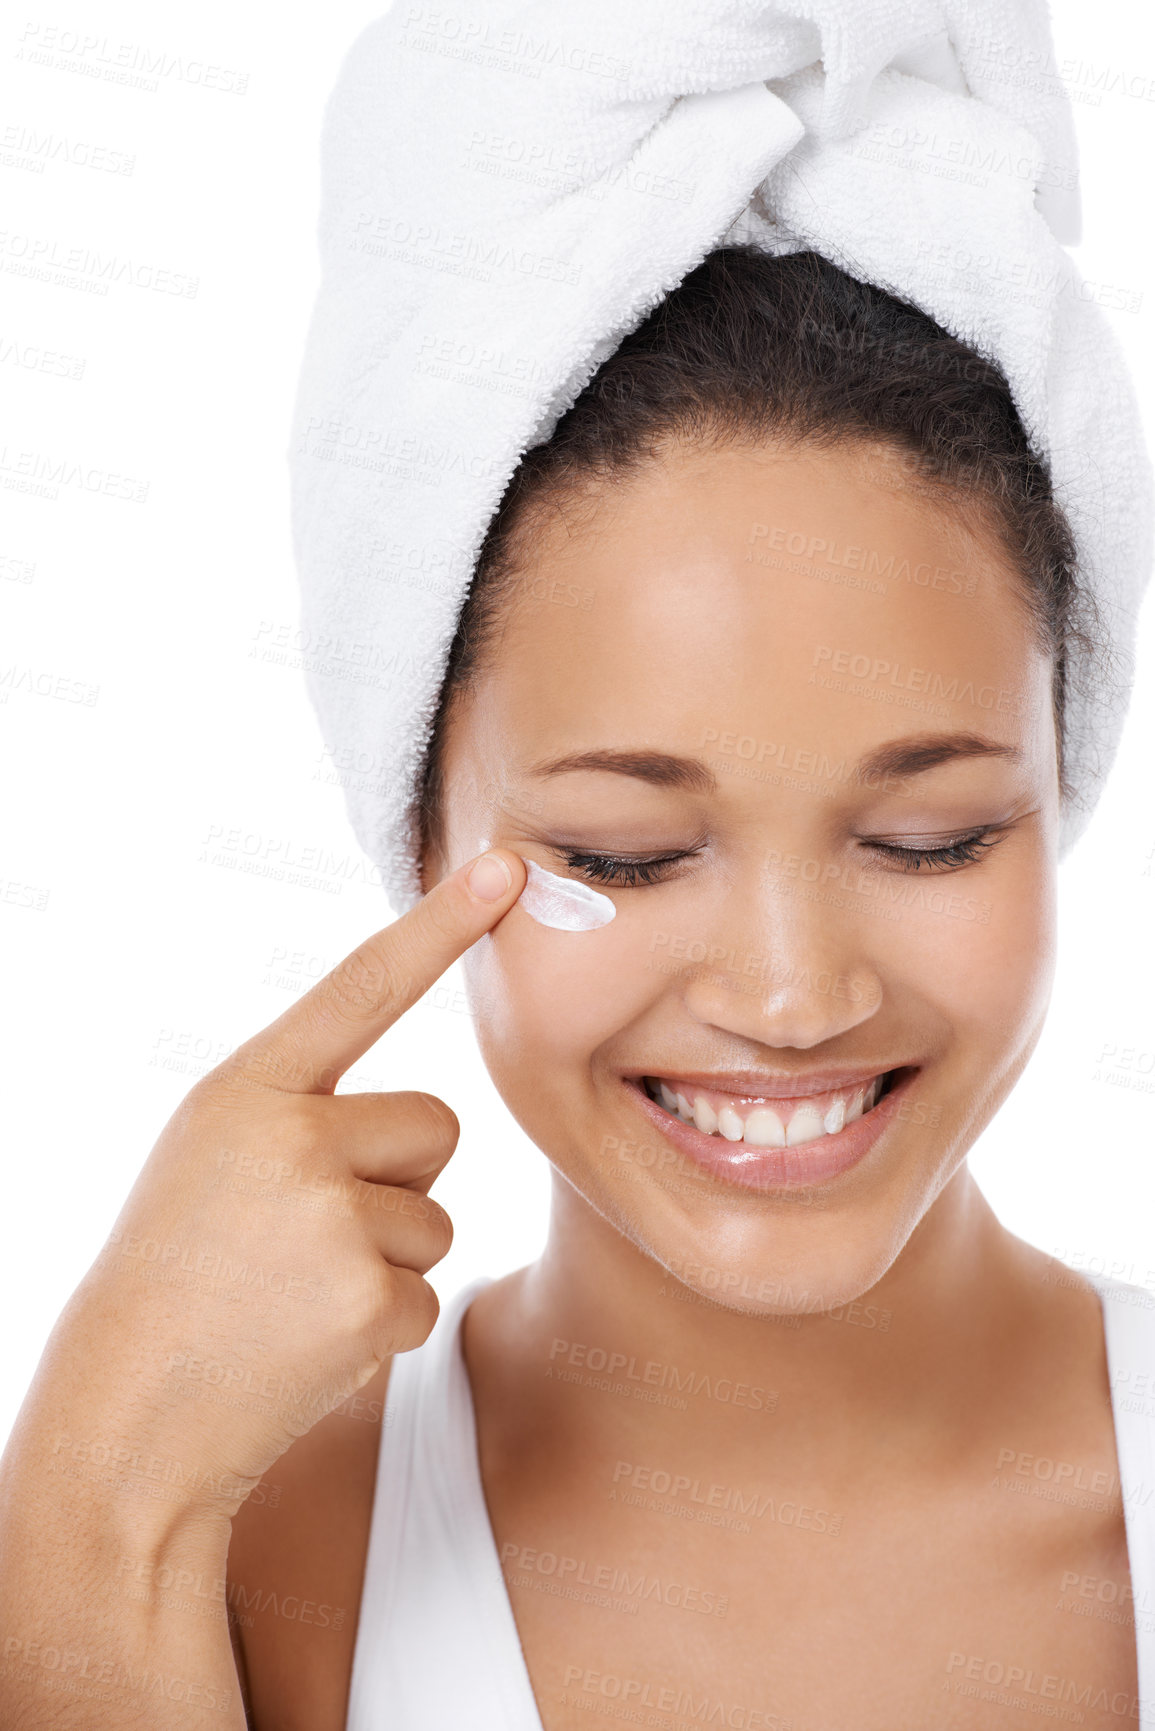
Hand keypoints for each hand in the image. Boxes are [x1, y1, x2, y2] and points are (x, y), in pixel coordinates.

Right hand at [72, 847, 525, 1517]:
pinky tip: (306, 1342)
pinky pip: (428, 1291)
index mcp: (245, 1090)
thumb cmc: (175, 1279)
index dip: (441, 924)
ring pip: (436, 1214)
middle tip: (302, 1236)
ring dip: (386, 1259)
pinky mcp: (366, 1298)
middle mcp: (291, 1137)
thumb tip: (429, 1122)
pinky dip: (382, 1326)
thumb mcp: (213, 1160)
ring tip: (290, 1294)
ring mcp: (330, 1217)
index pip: (361, 987)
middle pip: (435, 1124)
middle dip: (398, 1177)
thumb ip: (303, 1114)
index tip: (508, 866)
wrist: (127, 1418)